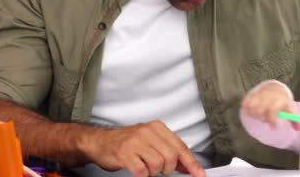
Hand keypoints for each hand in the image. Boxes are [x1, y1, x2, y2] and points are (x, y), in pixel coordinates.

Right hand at [79, 121, 205, 176]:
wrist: (100, 142)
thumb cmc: (127, 143)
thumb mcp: (151, 142)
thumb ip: (169, 151)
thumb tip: (188, 166)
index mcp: (158, 127)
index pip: (180, 147)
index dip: (191, 163)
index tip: (199, 174)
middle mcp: (148, 132)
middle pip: (171, 157)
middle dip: (168, 169)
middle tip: (160, 170)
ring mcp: (136, 141)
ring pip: (158, 164)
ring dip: (154, 172)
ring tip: (146, 168)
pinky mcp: (125, 153)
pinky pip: (142, 171)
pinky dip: (142, 176)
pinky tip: (139, 172)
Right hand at [241, 81, 299, 129]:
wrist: (275, 89)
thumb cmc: (282, 104)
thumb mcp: (290, 109)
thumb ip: (294, 120)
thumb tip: (299, 129)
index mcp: (279, 101)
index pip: (274, 109)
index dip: (273, 119)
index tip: (274, 126)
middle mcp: (270, 97)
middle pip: (263, 107)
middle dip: (262, 116)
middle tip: (263, 120)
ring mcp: (261, 95)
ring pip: (254, 103)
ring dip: (253, 111)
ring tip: (255, 115)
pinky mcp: (253, 94)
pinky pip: (248, 99)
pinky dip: (246, 104)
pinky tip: (246, 109)